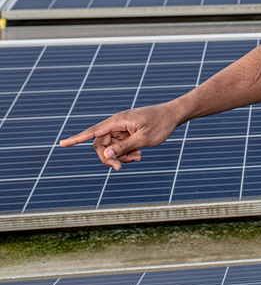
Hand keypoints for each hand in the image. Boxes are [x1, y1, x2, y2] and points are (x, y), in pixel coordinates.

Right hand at [59, 104, 180, 170]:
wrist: (174, 115)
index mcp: (118, 121)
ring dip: (121, 157)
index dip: (77, 139)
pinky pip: (120, 147)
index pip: (93, 131)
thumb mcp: (144, 138)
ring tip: (138, 158)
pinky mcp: (127, 133)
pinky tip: (139, 155)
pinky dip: (126, 154)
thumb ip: (124, 147)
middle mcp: (117, 124)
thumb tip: (105, 155)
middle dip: (108, 158)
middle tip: (120, 168)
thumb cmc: (161, 124)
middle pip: (101, 144)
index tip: (62, 144)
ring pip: (111, 148)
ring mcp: (122, 129)